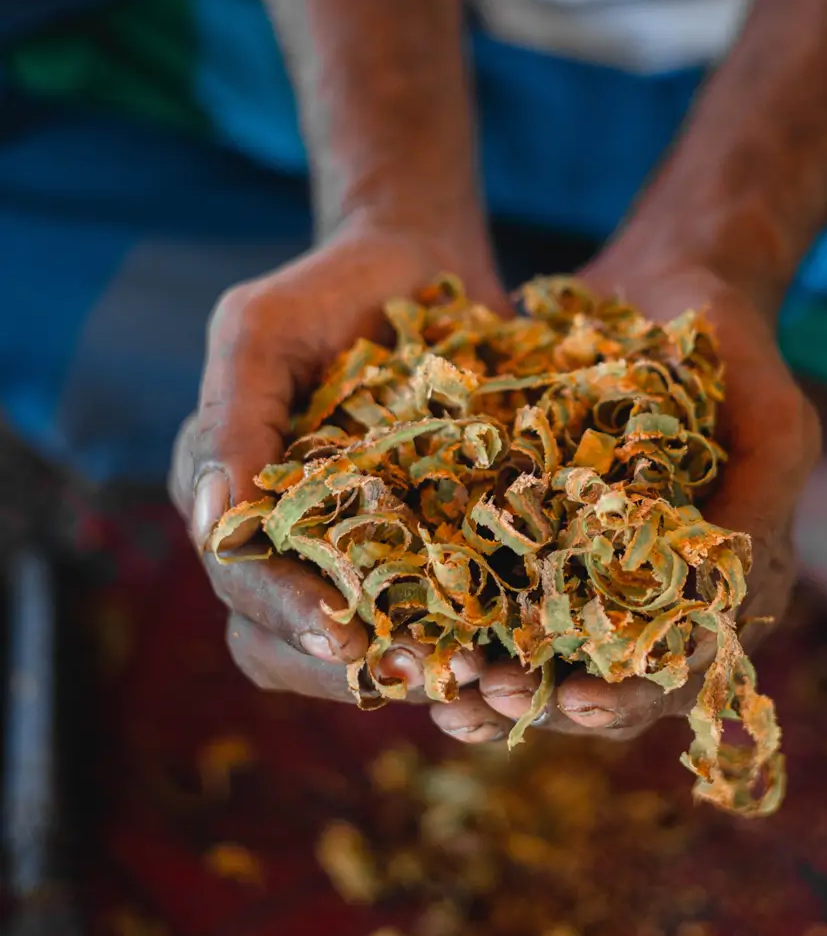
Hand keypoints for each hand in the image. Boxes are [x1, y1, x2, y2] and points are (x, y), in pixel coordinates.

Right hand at [170, 210, 505, 703]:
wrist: (419, 261)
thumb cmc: (328, 288)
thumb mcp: (260, 330)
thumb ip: (229, 417)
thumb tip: (207, 524)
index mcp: (227, 496)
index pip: (241, 580)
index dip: (287, 615)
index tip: (346, 638)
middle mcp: (276, 536)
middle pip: (284, 638)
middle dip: (350, 664)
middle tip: (426, 674)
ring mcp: (345, 546)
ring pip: (351, 645)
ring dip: (406, 666)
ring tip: (474, 674)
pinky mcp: (416, 542)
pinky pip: (425, 611)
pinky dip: (459, 635)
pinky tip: (509, 648)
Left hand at [430, 252, 819, 744]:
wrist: (667, 289)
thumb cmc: (735, 358)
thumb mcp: (774, 425)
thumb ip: (766, 503)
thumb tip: (737, 594)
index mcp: (719, 594)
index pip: (676, 672)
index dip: (631, 697)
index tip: (581, 704)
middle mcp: (654, 597)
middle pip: (600, 683)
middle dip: (545, 703)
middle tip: (487, 703)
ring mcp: (591, 568)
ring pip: (540, 655)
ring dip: (492, 683)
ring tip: (442, 691)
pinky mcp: (535, 535)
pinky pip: (495, 593)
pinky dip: (460, 622)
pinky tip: (412, 637)